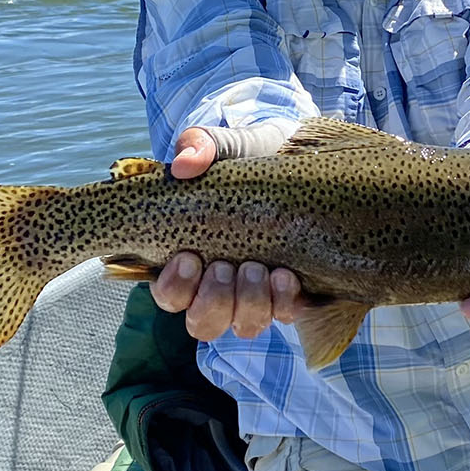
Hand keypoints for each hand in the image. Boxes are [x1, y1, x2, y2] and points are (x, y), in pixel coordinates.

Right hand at [150, 128, 305, 339]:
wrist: (300, 156)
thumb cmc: (250, 156)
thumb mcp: (225, 145)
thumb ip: (199, 146)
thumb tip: (184, 164)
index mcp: (191, 258)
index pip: (169, 295)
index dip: (174, 287)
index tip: (188, 257)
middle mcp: (220, 285)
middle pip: (202, 322)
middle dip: (213, 300)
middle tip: (225, 266)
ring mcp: (256, 293)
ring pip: (243, 325)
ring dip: (249, 303)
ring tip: (258, 268)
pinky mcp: (290, 292)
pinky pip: (285, 314)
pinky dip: (284, 301)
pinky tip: (287, 276)